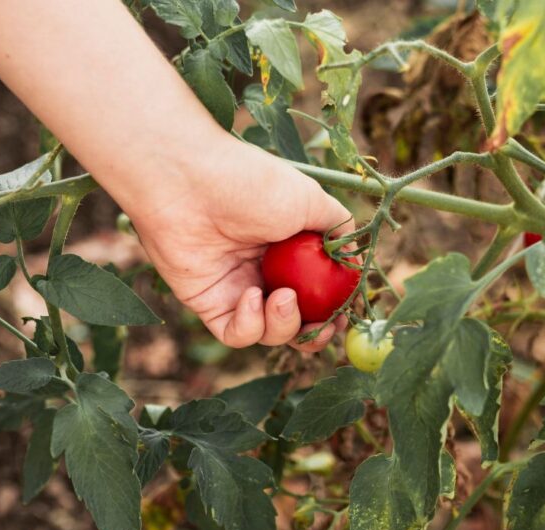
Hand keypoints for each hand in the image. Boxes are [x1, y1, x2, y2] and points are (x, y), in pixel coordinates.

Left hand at [123, 134, 352, 350]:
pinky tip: (252, 298)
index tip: (345, 313)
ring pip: (271, 332)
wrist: (189, 181)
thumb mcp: (311, 200)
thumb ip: (338, 230)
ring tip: (283, 298)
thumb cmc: (251, 183)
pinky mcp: (209, 303)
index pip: (319, 292)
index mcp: (292, 248)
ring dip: (285, 325)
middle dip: (316, 333)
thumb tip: (355, 260)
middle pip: (298, 321)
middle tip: (324, 326)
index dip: (335, 309)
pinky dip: (251, 325)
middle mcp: (266, 271)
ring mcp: (237, 289)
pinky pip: (237, 333)